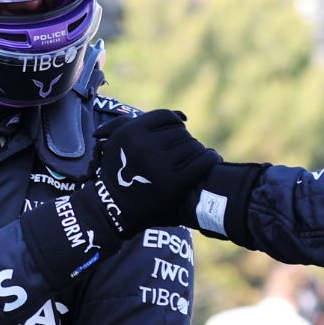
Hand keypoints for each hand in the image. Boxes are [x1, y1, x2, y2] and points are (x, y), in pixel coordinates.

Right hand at [90, 110, 220, 235]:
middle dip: (183, 141)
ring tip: (191, 159)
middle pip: (181, 132)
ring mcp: (159, 164)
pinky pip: (203, 160)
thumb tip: (183, 116)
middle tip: (181, 153)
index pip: (165, 116)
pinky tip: (209, 160)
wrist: (113, 208)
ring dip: (196, 151)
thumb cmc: (118, 172)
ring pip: (193, 145)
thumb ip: (140, 122)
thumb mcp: (117, 142)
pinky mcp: (174, 182)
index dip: (173, 123)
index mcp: (130, 133)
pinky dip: (210, 158)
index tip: (173, 136)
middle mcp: (143, 146)